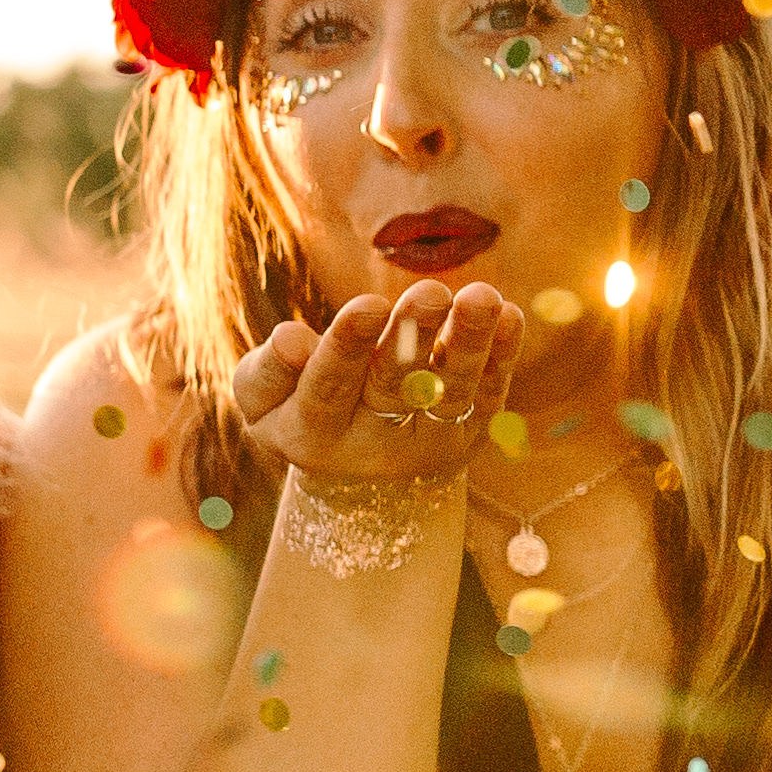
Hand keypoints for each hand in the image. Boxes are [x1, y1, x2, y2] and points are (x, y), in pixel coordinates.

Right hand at [224, 281, 519, 493]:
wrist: (358, 480)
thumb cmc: (298, 413)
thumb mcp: (262, 401)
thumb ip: (267, 371)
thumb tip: (292, 337)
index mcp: (314, 436)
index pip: (330, 387)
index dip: (348, 347)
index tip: (368, 303)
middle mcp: (375, 447)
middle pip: (397, 387)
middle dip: (415, 337)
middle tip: (431, 292)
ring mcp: (429, 443)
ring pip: (452, 392)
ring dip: (470, 343)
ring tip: (482, 296)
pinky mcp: (469, 436)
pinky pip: (489, 395)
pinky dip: (502, 356)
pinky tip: (509, 316)